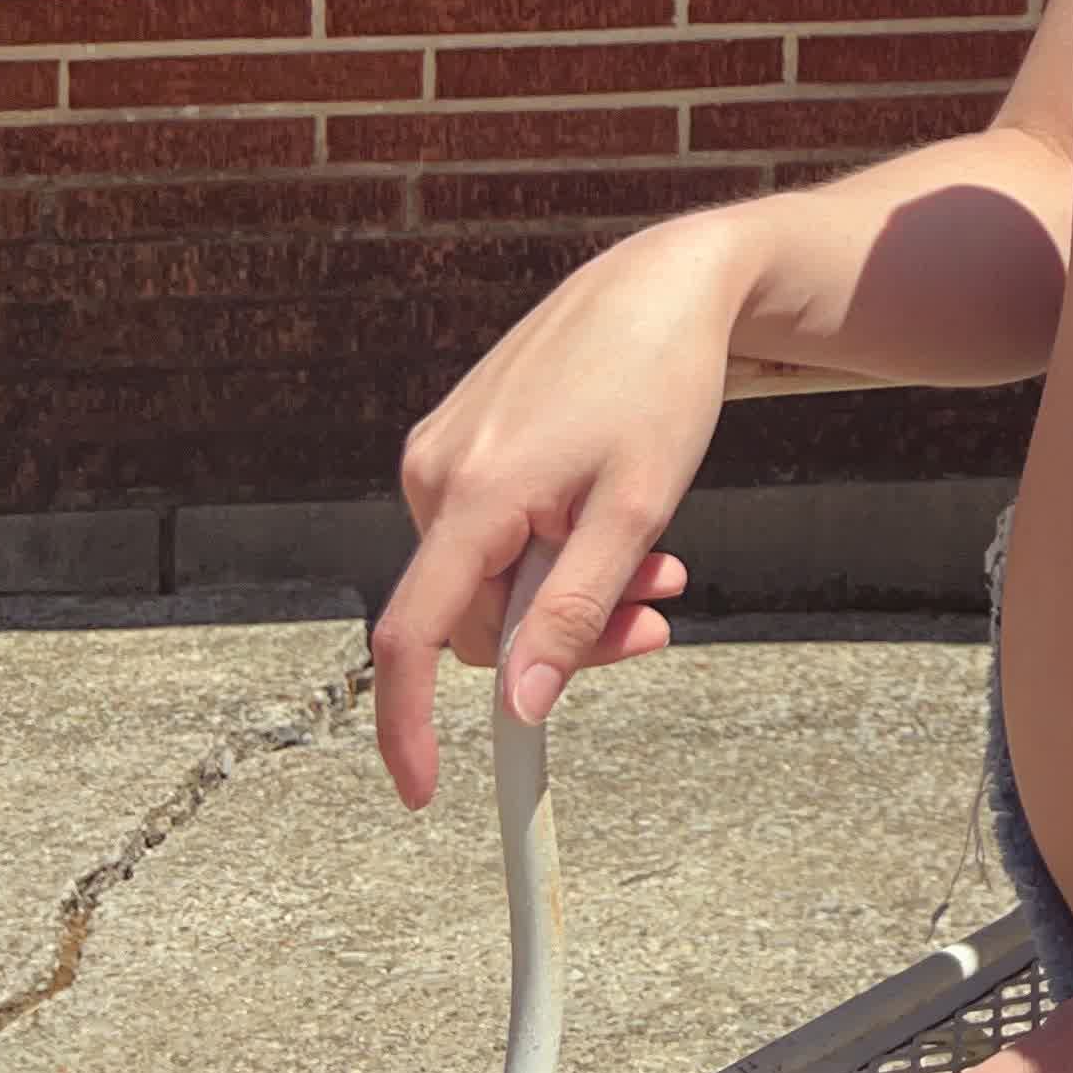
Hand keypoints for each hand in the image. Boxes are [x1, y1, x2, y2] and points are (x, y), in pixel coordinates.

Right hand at [371, 213, 754, 810]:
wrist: (664, 281)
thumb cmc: (660, 382)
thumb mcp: (637, 509)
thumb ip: (573, 614)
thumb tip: (518, 709)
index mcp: (470, 492)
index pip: (411, 636)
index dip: (407, 725)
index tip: (426, 791)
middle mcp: (434, 472)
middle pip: (476, 615)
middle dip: (561, 636)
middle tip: (659, 615)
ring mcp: (442, 451)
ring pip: (492, 576)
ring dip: (568, 589)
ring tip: (662, 560)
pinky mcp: (462, 438)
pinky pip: (493, 532)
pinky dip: (552, 547)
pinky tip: (614, 515)